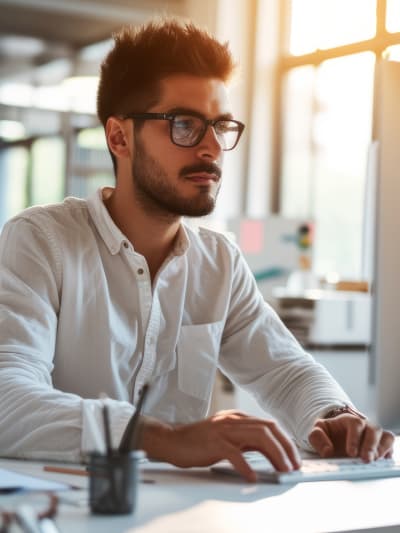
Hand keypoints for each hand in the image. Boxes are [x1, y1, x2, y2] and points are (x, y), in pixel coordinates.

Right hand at [139, 410, 300, 481]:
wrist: (173, 440)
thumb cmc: (199, 441)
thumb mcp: (227, 435)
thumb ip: (245, 439)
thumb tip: (269, 451)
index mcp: (238, 417)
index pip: (269, 425)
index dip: (284, 441)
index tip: (293, 457)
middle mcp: (233, 420)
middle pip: (267, 429)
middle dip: (285, 447)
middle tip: (293, 465)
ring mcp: (223, 430)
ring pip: (257, 437)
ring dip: (273, 455)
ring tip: (282, 470)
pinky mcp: (213, 442)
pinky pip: (235, 453)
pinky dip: (246, 466)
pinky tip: (252, 477)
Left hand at [308, 413, 394, 460]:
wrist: (336, 436)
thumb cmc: (329, 433)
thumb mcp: (318, 432)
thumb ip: (317, 438)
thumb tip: (327, 451)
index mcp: (349, 420)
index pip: (356, 424)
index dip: (354, 438)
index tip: (351, 453)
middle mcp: (365, 425)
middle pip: (374, 430)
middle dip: (370, 446)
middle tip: (365, 460)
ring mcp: (374, 434)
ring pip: (385, 436)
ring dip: (381, 449)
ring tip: (374, 461)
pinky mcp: (381, 443)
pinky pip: (390, 444)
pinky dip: (388, 451)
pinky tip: (382, 460)